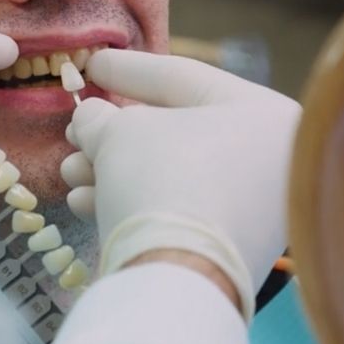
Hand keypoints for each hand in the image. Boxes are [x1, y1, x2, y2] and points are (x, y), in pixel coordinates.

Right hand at [63, 49, 299, 320]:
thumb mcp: (121, 132)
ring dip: (113, 171)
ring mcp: (257, 211)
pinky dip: (133, 202)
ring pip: (172, 175)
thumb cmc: (162, 178)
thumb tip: (91, 121)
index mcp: (262, 115)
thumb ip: (102, 117)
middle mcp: (271, 161)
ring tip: (71, 175)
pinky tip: (86, 204)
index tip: (91, 65)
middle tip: (75, 132)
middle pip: (177, 132)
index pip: (184, 78)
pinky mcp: (232, 252)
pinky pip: (178, 210)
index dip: (130, 70)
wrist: (182, 278)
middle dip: (114, 134)